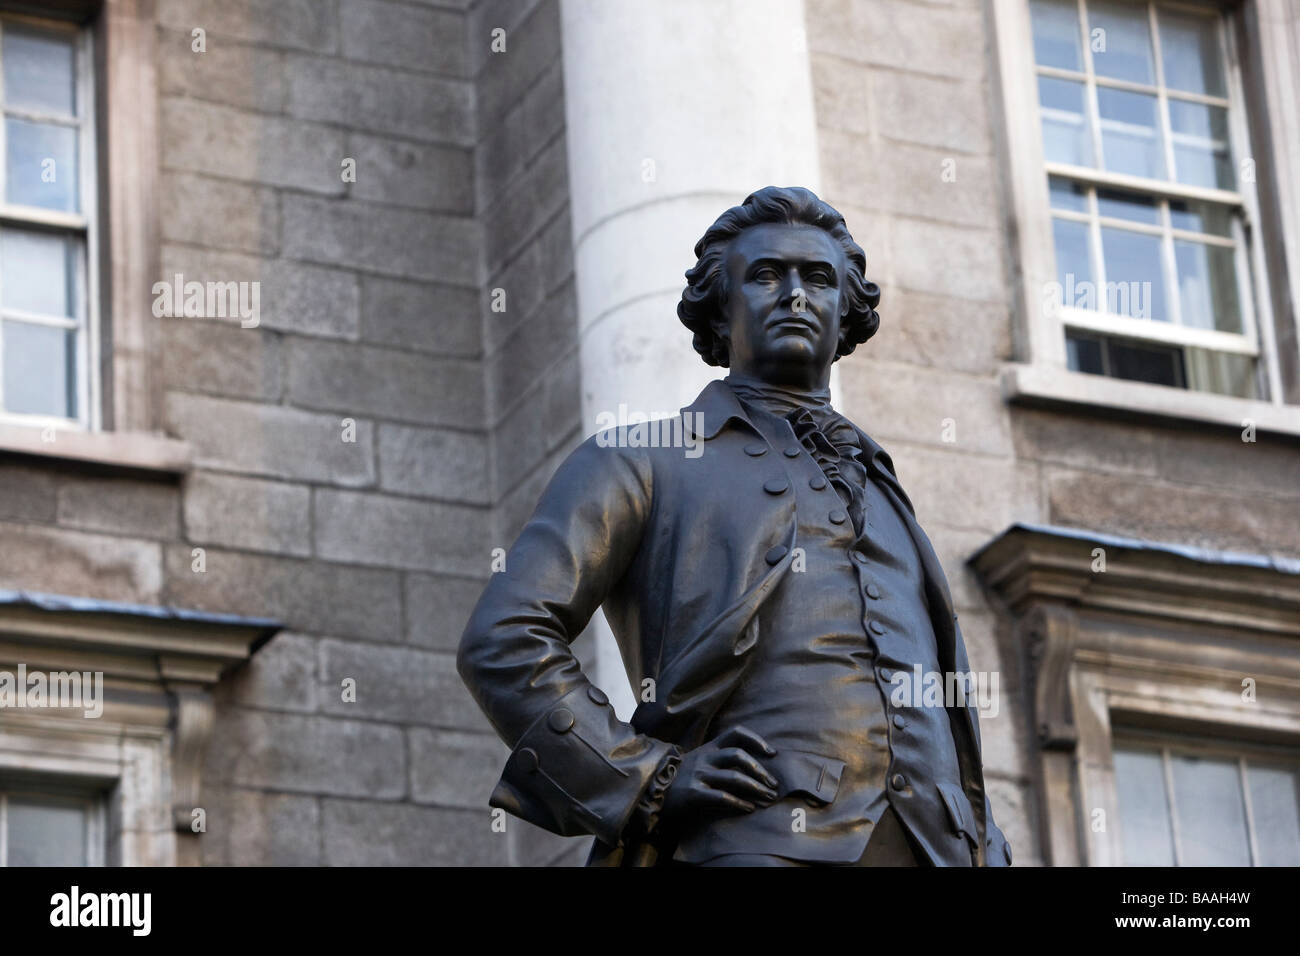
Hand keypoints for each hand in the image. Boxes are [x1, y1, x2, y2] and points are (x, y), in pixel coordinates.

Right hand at [660, 726, 779, 824]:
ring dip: (756, 788)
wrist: (651, 793)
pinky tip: (750, 809)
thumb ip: (719, 760)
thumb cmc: (681, 779)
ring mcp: (699, 775)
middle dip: (761, 771)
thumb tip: (751, 767)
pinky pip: (722, 797)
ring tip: (768, 799)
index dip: (756, 740)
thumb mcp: (699, 761)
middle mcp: (705, 758)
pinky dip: (739, 803)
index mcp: (709, 747)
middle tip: (773, 785)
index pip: (736, 733)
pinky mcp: (694, 793)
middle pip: (739, 756)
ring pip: (734, 778)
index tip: (772, 753)